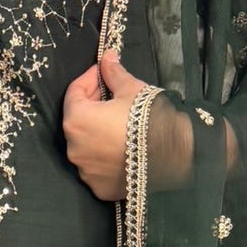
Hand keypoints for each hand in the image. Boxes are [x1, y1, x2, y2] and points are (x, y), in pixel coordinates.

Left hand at [61, 48, 155, 200]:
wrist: (173, 156)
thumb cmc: (149, 118)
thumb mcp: (131, 89)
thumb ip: (114, 74)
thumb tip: (107, 58)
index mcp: (76, 120)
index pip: (74, 93)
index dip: (88, 79)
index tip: (101, 72)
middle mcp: (74, 148)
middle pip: (78, 120)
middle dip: (92, 105)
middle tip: (111, 94)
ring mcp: (85, 171)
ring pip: (86, 145)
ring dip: (97, 132)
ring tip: (118, 122)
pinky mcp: (98, 187)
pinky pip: (97, 166)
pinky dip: (105, 155)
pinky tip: (121, 146)